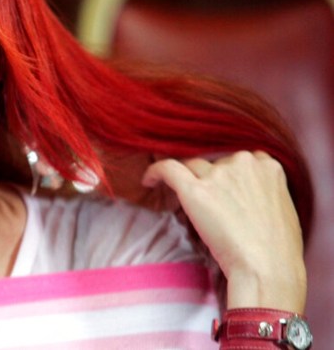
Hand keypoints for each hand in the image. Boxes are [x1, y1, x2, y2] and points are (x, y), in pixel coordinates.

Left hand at [142, 151, 305, 312]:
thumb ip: (262, 192)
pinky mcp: (195, 189)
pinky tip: (147, 182)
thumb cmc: (277, 251)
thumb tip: (242, 196)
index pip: (239, 160)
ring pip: (192, 167)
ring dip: (188, 182)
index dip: (227, 176)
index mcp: (267, 165)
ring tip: (184, 204)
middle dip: (210, 182)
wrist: (267, 269)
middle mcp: (243, 163)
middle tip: (209, 208)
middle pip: (214, 164)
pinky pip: (166, 168)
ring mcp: (218, 174)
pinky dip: (154, 172)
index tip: (221, 190)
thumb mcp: (281, 209)